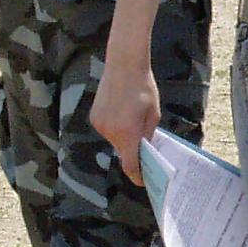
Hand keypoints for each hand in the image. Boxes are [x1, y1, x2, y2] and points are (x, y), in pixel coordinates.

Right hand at [90, 63, 160, 186]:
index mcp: (127, 133)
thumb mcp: (153, 114)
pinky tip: (122, 113)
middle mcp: (110, 132)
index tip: (143, 181)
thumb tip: (146, 150)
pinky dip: (116, 127)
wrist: (123, 65)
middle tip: (146, 147)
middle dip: (134, 151)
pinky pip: (107, 130)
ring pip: (115, 140)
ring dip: (124, 137)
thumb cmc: (143, 88)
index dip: (137, 176)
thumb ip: (148, 135)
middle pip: (123, 152)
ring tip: (133, 120)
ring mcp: (99, 125)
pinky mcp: (94, 117)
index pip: (130, 165)